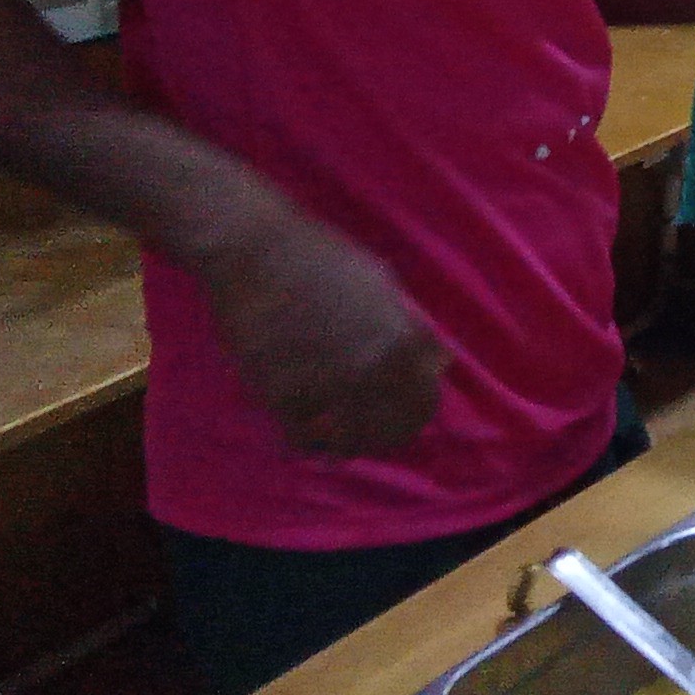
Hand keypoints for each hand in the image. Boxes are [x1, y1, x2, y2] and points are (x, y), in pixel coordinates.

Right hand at [196, 213, 445, 458]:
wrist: (254, 250)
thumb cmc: (319, 256)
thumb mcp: (380, 282)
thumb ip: (408, 325)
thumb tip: (440, 361)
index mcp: (397, 337)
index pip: (423, 398)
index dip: (418, 413)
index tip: (408, 416)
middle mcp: (368, 366)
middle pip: (391, 426)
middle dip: (387, 434)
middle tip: (374, 434)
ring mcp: (325, 383)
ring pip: (350, 441)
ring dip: (350, 444)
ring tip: (342, 443)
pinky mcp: (280, 394)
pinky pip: (303, 439)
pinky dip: (308, 442)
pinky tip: (307, 435)